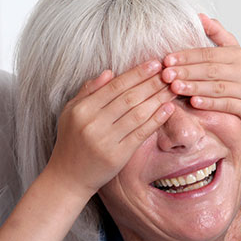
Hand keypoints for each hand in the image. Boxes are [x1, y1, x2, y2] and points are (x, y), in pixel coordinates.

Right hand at [46, 60, 175, 197]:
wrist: (67, 177)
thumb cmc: (71, 142)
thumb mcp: (71, 112)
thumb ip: (88, 91)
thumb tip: (109, 72)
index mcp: (82, 109)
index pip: (115, 86)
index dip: (137, 73)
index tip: (155, 63)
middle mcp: (93, 123)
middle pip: (129, 97)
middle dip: (152, 83)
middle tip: (170, 73)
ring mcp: (105, 140)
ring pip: (137, 113)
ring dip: (158, 99)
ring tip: (173, 88)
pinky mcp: (117, 156)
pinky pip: (141, 134)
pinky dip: (156, 120)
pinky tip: (168, 109)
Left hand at [162, 14, 240, 137]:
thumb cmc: (238, 78)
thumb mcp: (230, 53)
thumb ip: (216, 34)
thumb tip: (199, 16)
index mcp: (237, 54)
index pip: (208, 53)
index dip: (187, 56)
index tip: (167, 60)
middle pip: (211, 70)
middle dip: (186, 72)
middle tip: (166, 75)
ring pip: (218, 87)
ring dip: (194, 87)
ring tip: (175, 87)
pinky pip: (227, 104)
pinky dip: (210, 103)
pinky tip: (194, 102)